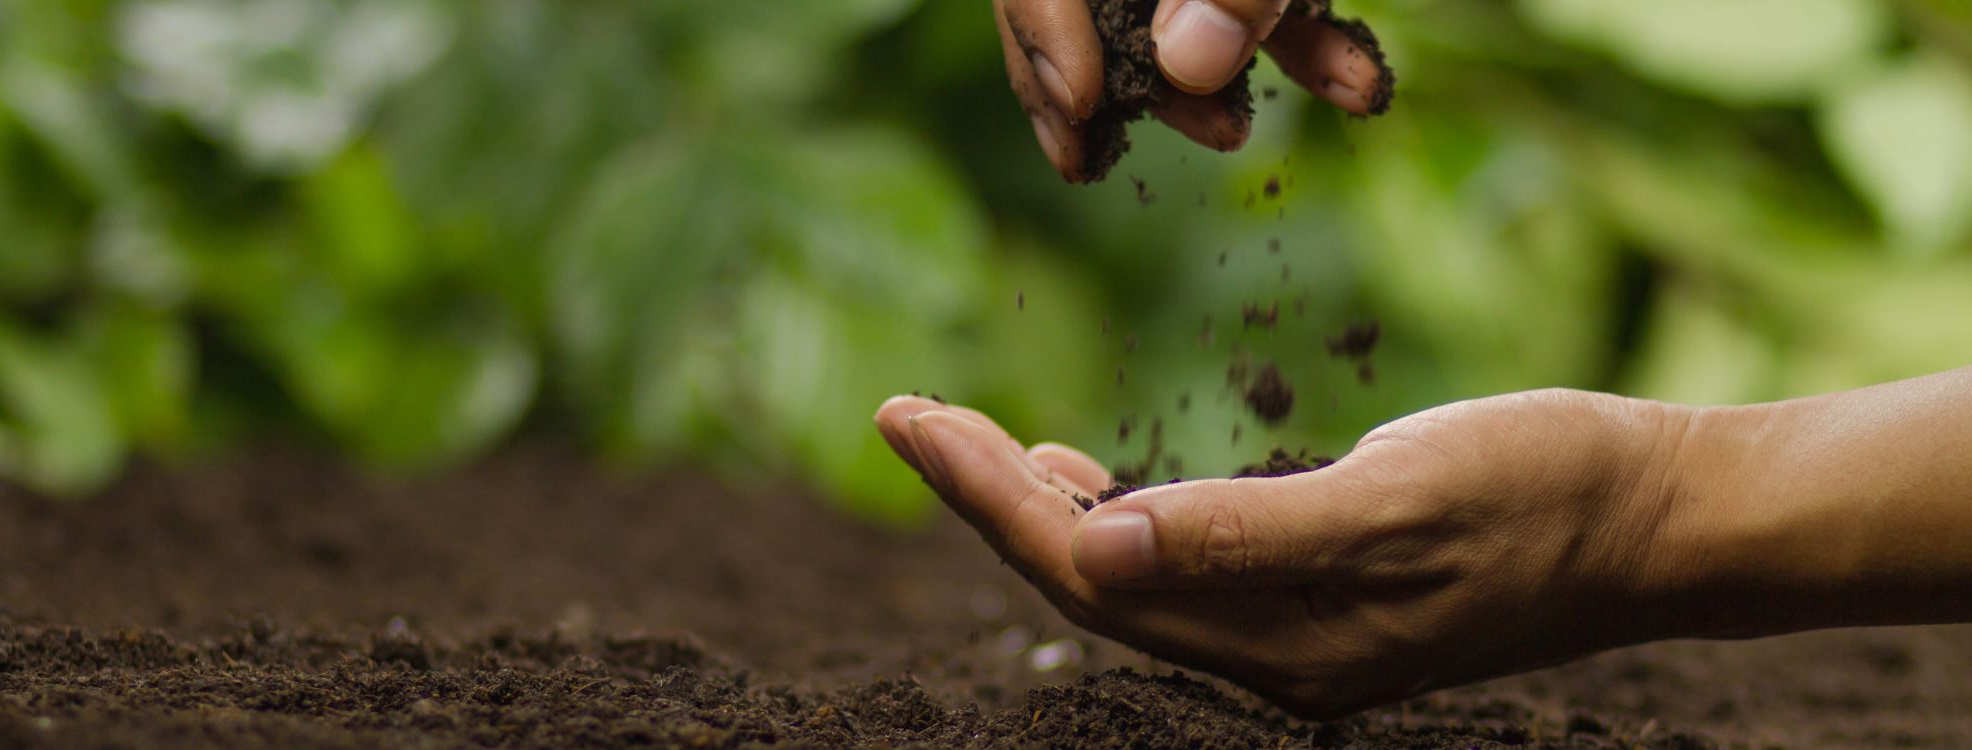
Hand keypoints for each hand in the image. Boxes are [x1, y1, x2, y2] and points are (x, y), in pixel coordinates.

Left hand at [874, 389, 1693, 716]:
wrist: (1661, 519)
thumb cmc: (1547, 492)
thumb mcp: (1400, 499)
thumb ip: (1246, 535)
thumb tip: (1096, 553)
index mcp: (1284, 644)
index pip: (1088, 577)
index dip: (987, 501)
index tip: (908, 421)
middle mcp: (1272, 657)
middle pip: (1087, 585)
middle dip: (987, 501)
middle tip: (905, 415)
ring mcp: (1297, 634)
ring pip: (1127, 580)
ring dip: (1040, 512)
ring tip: (969, 444)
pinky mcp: (1320, 598)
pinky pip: (1181, 568)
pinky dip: (1116, 519)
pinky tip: (1083, 480)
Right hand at [996, 0, 1392, 180]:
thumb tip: (1188, 64)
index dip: (1043, 38)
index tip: (1082, 109)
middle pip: (1092, 14)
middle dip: (1129, 84)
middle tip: (1157, 143)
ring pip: (1176, 22)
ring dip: (1217, 84)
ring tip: (1237, 138)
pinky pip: (1267, 8)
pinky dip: (1310, 51)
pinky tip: (1363, 92)